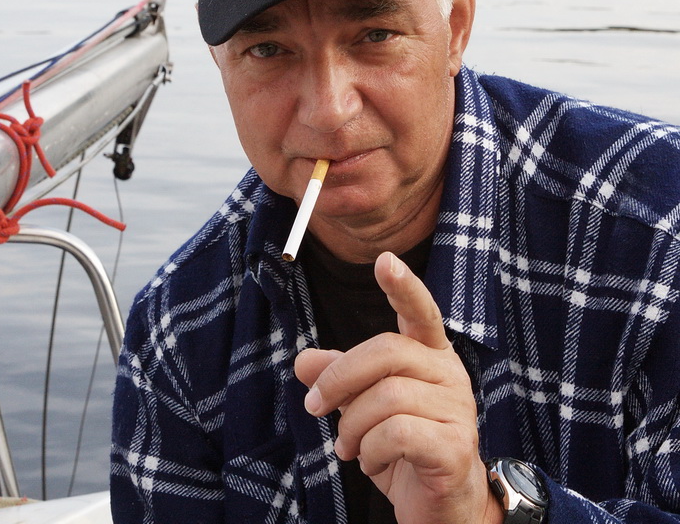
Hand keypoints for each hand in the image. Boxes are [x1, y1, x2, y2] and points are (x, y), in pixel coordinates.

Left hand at [294, 251, 501, 523]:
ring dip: (352, 426)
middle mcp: (449, 374)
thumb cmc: (404, 448)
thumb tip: (302, 361)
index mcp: (430, 355)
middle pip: (386, 351)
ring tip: (348, 447)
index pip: (420, 311)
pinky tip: (370, 462)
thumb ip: (339, 378)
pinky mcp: (455, 447)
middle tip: (315, 407)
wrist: (443, 509)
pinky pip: (397, 433)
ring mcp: (458, 410)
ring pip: (387, 396)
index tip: (385, 260)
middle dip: (339, 378)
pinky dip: (370, 450)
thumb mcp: (362, 408)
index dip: (403, 285)